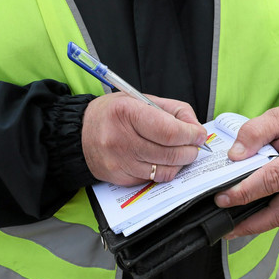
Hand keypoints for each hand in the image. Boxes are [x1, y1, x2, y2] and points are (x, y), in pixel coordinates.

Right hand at [81, 92, 206, 185]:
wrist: (80, 134)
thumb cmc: (114, 114)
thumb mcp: (142, 100)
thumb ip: (173, 110)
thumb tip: (196, 128)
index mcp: (127, 112)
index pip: (169, 131)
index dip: (191, 135)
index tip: (199, 134)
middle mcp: (120, 139)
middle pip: (170, 153)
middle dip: (190, 150)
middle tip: (195, 145)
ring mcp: (119, 162)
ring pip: (164, 170)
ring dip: (181, 163)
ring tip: (182, 153)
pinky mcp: (119, 178)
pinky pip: (152, 179)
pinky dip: (164, 171)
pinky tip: (163, 160)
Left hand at [214, 102, 278, 238]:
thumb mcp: (278, 116)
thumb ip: (254, 132)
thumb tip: (234, 156)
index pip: (274, 179)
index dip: (247, 191)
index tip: (224, 197)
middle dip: (252, 221)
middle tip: (227, 223)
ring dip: (259, 226)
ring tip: (235, 228)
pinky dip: (269, 220)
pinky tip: (251, 219)